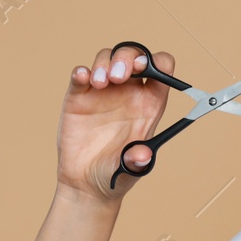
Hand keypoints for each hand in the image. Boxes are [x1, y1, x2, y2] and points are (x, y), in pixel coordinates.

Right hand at [55, 44, 177, 202]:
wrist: (86, 184)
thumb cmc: (116, 175)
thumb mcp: (131, 170)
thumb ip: (137, 161)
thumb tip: (142, 155)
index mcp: (150, 104)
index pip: (161, 70)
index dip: (157, 63)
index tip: (146, 70)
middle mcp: (129, 93)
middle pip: (134, 57)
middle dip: (128, 58)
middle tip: (119, 76)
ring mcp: (103, 92)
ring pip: (108, 59)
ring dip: (105, 63)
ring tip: (101, 83)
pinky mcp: (80, 97)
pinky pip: (81, 75)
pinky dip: (81, 71)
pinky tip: (83, 77)